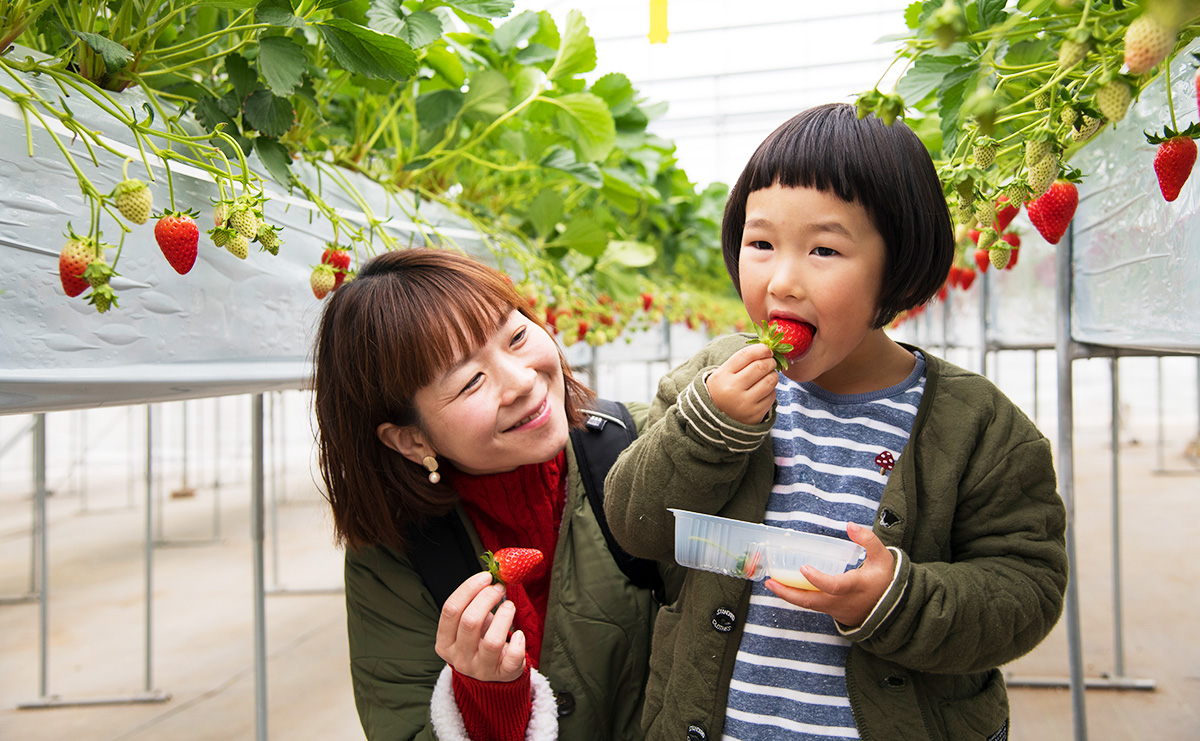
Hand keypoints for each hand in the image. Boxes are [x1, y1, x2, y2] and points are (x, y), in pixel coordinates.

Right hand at [434, 571, 526, 681]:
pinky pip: (512, 659)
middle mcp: (459, 658)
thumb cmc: (479, 640)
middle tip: (499, 588)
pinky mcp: (502, 676)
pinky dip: (519, 643)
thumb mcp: (469, 624)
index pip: (450, 610)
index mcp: (445, 643)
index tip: (485, 577)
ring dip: (504, 617)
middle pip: (470, 621)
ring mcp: (480, 670)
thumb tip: (489, 577)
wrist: (492, 671)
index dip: (468, 589)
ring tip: (510, 606)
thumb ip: (473, 603)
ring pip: (492, 641)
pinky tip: (520, 634)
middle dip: (487, 598)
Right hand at [705, 344, 778, 424]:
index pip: (746, 355)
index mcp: (723, 375)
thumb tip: (767, 349)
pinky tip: (764, 391)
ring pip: (770, 380)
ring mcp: (744, 403)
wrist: (716, 418)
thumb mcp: (724, 372)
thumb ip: (742, 360)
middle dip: (770, 361)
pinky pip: (772, 396)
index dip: (761, 349)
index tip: (767, 350)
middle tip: (771, 362)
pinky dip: (771, 390)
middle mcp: (732, 389)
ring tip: (769, 375)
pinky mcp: (755, 414)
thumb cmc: (724, 388)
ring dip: (773, 375)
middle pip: (761, 367)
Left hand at [764, 522, 894, 627]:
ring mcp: (835, 609)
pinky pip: (812, 606)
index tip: (804, 568)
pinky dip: (797, 598)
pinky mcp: (832, 612)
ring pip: (809, 605)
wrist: (893, 611)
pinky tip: (785, 587)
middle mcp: (842, 601)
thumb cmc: (886, 581)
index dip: (818, 579)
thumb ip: (868, 540)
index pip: (834, 586)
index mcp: (855, 587)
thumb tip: (850, 525)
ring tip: (771, 584)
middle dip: (789, 593)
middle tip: (770, 582)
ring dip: (788, 595)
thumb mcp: (883, 558)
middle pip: (812, 601)